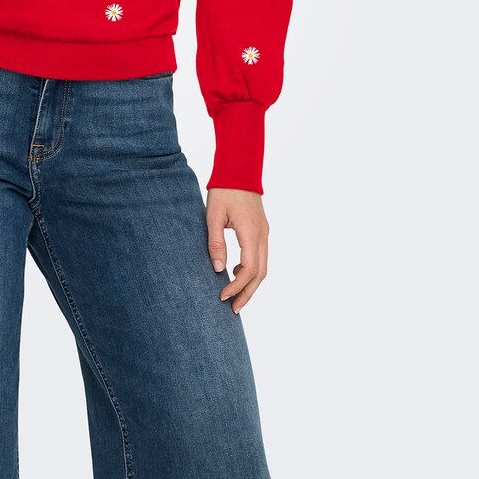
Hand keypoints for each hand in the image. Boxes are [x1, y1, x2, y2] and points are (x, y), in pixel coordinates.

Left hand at [205, 188, 268, 313]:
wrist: (239, 169)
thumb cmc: (224, 190)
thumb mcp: (213, 215)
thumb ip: (216, 242)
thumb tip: (218, 270)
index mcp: (251, 233)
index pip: (248, 269)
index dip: (236, 286)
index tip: (222, 296)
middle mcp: (262, 235)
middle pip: (260, 273)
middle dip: (247, 293)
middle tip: (233, 309)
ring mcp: (264, 232)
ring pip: (263, 266)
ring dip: (251, 284)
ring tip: (235, 297)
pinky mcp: (261, 229)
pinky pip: (261, 256)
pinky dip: (251, 270)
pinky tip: (235, 271)